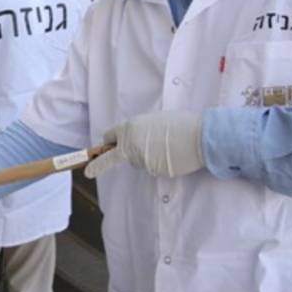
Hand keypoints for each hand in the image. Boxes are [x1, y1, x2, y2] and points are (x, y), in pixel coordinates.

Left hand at [85, 111, 203, 178]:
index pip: (109, 137)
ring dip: (146, 157)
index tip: (98, 151)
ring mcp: (140, 159)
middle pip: (116, 155)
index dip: (109, 143)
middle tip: (91, 171)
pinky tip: (170, 155)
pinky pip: (151, 168)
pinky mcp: (152, 170)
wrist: (200, 136)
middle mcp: (130, 144)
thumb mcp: (152, 121)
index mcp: (129, 128)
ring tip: (165, 147)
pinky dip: (158, 164)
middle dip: (109, 160)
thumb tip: (133, 138)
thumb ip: (138, 131)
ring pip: (137, 162)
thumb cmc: (180, 124)